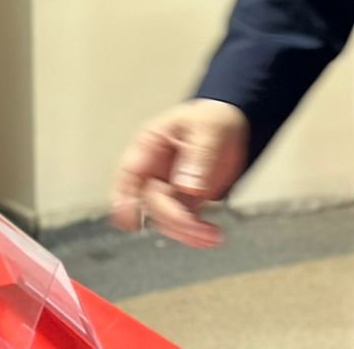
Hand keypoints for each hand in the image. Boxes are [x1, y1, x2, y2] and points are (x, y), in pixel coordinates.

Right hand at [110, 99, 248, 246]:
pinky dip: (195, 234)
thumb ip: (198, 156)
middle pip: (150, 203)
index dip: (123, 199)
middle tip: (200, 226)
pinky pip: (182, 224)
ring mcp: (168, 188)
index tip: (129, 221)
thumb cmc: (211, 118)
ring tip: (211, 234)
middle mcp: (153, 170)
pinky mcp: (184, 201)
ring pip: (164, 219)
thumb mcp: (207, 129)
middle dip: (174, 218)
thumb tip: (187, 187)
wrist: (230, 125)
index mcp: (150, 145)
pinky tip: (210, 234)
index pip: (129, 174)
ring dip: (186, 232)